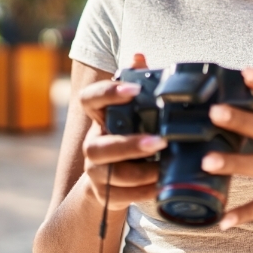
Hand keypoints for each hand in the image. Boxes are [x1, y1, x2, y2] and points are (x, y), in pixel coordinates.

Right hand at [77, 53, 165, 208]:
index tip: (133, 91)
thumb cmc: (132, 136)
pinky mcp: (105, 194)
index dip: (107, 93)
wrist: (115, 180)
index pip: (90, 100)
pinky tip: (160, 186)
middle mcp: (94, 144)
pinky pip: (120, 196)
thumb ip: (139, 85)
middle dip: (128, 144)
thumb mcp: (137, 112)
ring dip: (139, 172)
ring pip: (108, 173)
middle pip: (98, 146)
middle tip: (159, 142)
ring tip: (163, 168)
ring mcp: (96, 171)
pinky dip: (142, 192)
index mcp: (101, 119)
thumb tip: (139, 55)